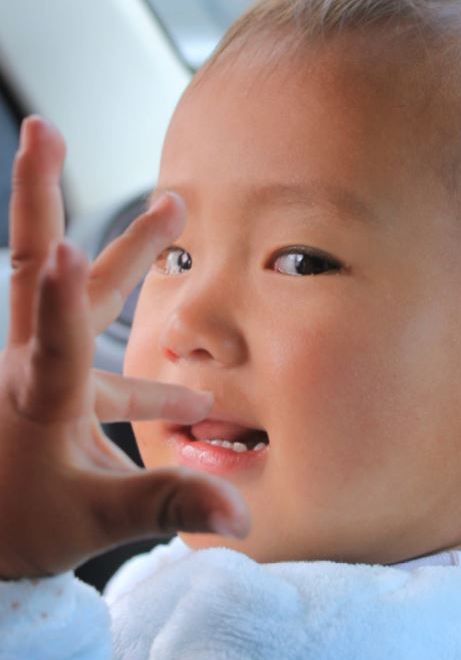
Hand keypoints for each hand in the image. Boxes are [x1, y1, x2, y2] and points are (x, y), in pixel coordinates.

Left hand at [0, 117, 249, 579]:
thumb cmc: (23, 528)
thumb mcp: (96, 521)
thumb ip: (169, 507)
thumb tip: (238, 517)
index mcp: (36, 397)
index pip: (52, 339)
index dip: (61, 296)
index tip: (68, 247)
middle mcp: (30, 366)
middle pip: (39, 268)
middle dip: (41, 198)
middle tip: (48, 132)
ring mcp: (41, 369)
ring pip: (76, 292)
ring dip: (124, 250)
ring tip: (172, 207)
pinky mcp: (54, 385)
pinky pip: (98, 357)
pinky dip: (146, 371)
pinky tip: (191, 393)